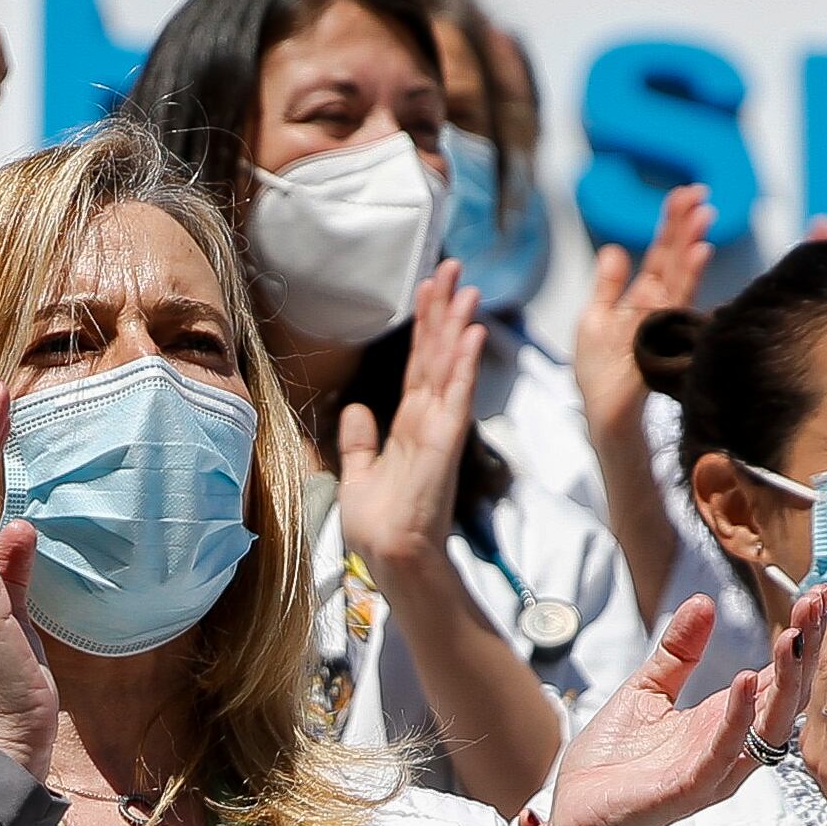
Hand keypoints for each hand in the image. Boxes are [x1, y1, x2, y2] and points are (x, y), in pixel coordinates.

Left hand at [335, 261, 485, 584]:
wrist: (391, 558)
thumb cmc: (380, 525)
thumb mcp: (359, 474)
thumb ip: (359, 441)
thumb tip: (355, 410)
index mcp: (408, 426)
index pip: (416, 365)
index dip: (423, 326)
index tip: (427, 289)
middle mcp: (427, 420)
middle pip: (435, 354)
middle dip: (443, 310)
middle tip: (451, 267)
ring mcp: (440, 429)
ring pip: (448, 365)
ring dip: (457, 325)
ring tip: (466, 286)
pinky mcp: (445, 442)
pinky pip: (455, 395)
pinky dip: (463, 363)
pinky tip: (471, 333)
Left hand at [540, 591, 822, 825]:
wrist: (577, 815)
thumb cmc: (612, 762)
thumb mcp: (648, 690)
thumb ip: (679, 652)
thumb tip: (704, 602)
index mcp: (726, 722)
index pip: (776, 676)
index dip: (798, 638)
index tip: (816, 595)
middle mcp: (732, 747)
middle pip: (785, 697)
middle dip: (805, 651)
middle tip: (819, 604)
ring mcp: (716, 769)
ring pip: (767, 725)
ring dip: (784, 680)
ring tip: (793, 637)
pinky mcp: (691, 787)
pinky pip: (724, 750)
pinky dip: (738, 715)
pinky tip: (747, 679)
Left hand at [573, 183, 709, 464]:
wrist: (603, 415)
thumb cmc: (600, 376)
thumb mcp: (593, 321)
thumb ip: (607, 286)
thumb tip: (615, 248)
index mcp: (642, 298)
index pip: (662, 254)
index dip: (672, 224)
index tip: (685, 195)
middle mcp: (658, 306)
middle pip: (675, 258)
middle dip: (685, 225)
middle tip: (699, 194)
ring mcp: (664, 321)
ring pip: (681, 273)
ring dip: (693, 243)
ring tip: (704, 214)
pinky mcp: (663, 337)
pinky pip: (677, 301)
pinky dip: (689, 275)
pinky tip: (701, 252)